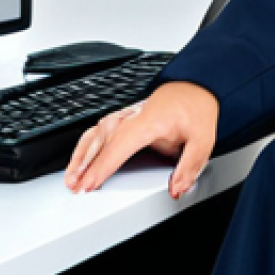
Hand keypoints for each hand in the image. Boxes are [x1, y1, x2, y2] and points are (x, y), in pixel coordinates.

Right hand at [63, 80, 218, 198]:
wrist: (196, 87)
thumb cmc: (196, 110)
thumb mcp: (203, 139)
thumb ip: (190, 166)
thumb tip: (177, 187)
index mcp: (149, 122)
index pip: (119, 146)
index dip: (102, 166)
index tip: (90, 183)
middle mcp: (133, 116)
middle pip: (102, 140)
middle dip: (85, 164)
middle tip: (75, 186)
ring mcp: (127, 115)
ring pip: (96, 133)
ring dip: (81, 154)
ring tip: (71, 176)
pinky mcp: (125, 116)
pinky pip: (100, 129)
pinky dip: (86, 144)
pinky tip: (80, 156)